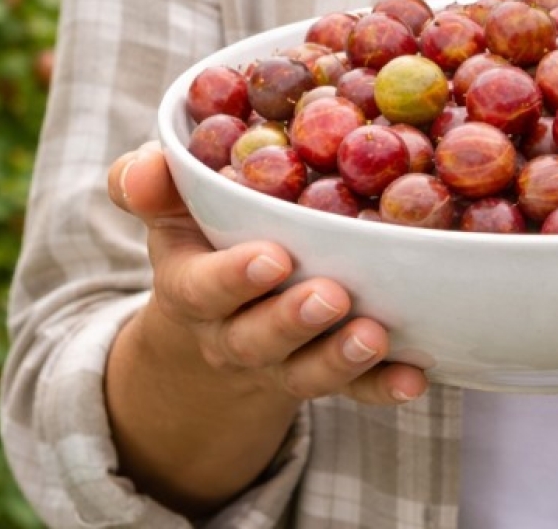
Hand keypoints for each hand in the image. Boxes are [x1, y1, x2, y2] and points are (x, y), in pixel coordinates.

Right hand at [107, 142, 428, 405]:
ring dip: (340, 358)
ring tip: (374, 335)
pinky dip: (382, 386)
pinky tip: (413, 379)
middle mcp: (231, 335)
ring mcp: (281, 362)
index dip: (234, 278)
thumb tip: (144, 167)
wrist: (215, 321)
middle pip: (256, 339)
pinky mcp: (325, 376)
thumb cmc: (200, 238)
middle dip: (293, 321)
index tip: (273, 257)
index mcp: (190, 287)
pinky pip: (353, 392)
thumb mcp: (169, 209)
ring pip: (305, 371)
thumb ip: (150, 184)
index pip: (201, 289)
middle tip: (332, 296)